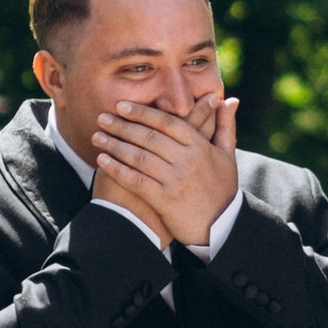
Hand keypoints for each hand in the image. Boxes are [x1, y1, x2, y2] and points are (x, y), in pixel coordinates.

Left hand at [91, 91, 240, 251]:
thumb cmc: (223, 189)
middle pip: (149, 137)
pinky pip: (135, 180)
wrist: (222, 226)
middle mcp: (187, 160)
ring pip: (139, 157)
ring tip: (97, 137)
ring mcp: (175, 180)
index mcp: (200, 146)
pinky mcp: (164, 199)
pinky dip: (117, 169)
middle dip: (122, 126)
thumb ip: (225, 126)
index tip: (122, 106)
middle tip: (102, 118)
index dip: (142, 113)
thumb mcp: (228, 156)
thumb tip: (230, 100)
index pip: (167, 122)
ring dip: (115, 145)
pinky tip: (102, 161)